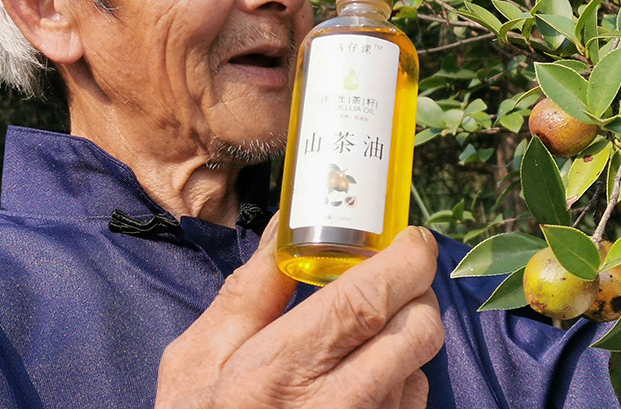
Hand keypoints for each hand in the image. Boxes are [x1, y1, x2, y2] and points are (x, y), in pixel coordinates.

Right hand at [155, 216, 443, 408]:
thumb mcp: (200, 356)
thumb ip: (250, 289)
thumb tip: (285, 228)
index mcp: (282, 371)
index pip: (365, 302)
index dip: (404, 262)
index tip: (413, 239)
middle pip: (416, 331)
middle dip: (418, 292)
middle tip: (397, 277)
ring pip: (420, 366)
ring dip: (407, 335)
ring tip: (368, 333)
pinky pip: (412, 403)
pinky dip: (401, 379)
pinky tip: (364, 378)